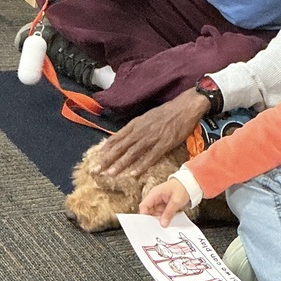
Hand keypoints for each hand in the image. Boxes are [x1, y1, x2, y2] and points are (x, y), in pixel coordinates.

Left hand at [91, 88, 210, 177]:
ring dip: (120, 164)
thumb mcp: (147, 117)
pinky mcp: (164, 144)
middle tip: (95, 169)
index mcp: (136, 124)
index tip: (96, 157)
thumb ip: (136, 127)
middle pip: (120, 147)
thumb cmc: (166, 112)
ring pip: (132, 153)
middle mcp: (140, 131)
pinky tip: (133, 174)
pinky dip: (141, 166)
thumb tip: (125, 136)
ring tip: (110, 174)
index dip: (106, 149)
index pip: (116, 137)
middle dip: (107, 159)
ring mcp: (152, 138)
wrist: (185, 107)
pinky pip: (150, 157)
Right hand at [140, 177, 192, 226]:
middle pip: (148, 212)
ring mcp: (159, 202)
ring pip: (155, 215)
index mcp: (154, 194)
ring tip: (167, 223)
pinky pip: (161, 214)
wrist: (190, 184)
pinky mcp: (163, 206)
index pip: (143, 206)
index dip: (144, 216)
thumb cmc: (183, 188)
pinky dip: (164, 218)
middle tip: (160, 226)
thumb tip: (162, 224)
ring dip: (160, 219)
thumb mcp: (176, 201)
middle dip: (153, 219)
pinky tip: (169, 221)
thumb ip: (169, 213)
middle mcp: (154, 198)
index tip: (149, 224)